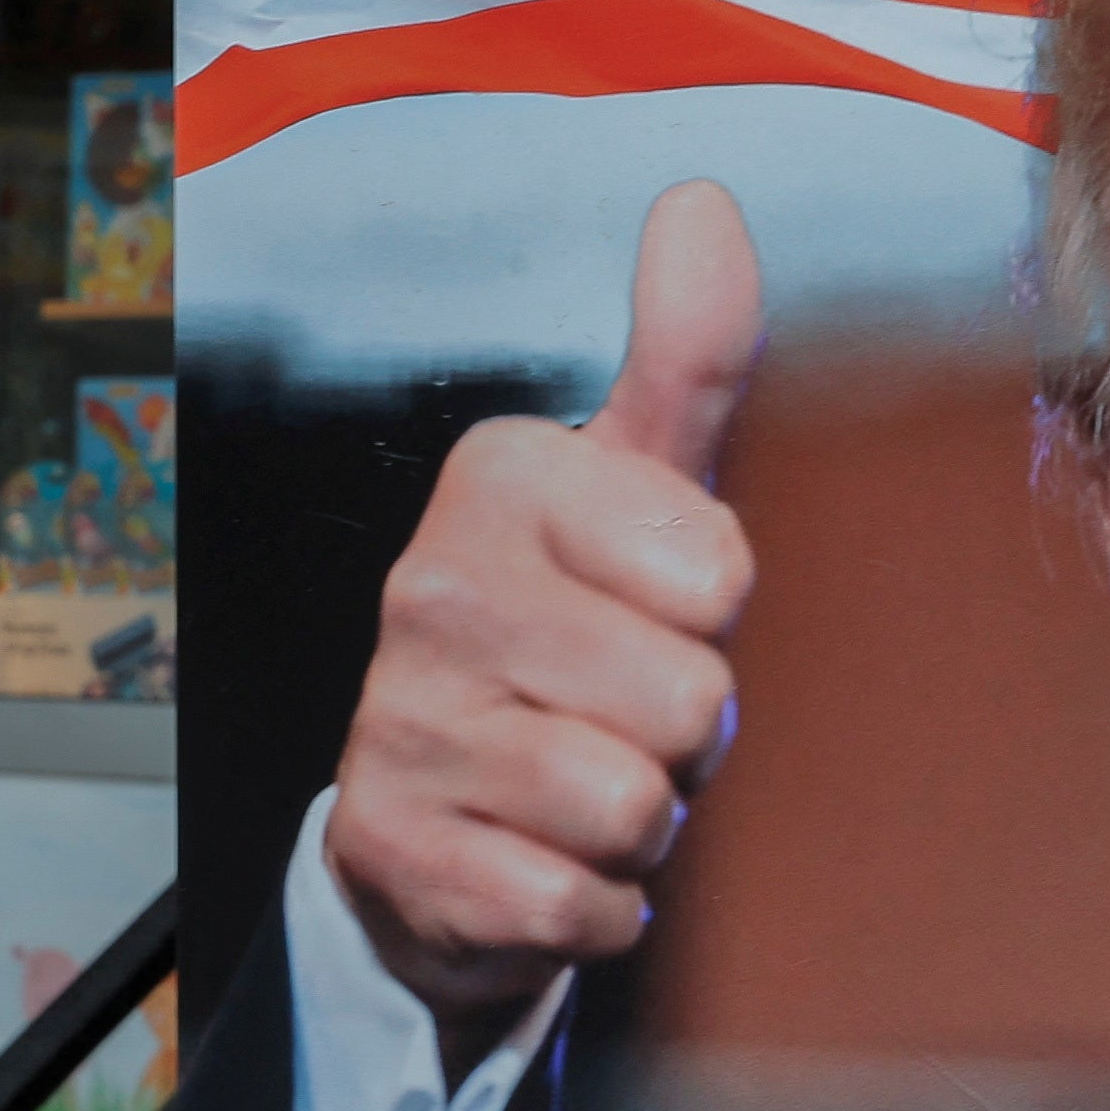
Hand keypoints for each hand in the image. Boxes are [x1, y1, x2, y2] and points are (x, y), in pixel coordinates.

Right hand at [327, 183, 764, 1027]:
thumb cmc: (582, 629)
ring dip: (642, 826)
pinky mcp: (390, 850)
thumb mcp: (648, 489)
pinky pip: (573, 905)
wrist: (448, 815)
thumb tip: (703, 202)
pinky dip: (593, 908)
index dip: (716, 623)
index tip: (657, 615)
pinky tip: (547, 863)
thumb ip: (692, 357)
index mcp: (500, 477)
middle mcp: (429, 586)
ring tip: (586, 788)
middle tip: (625, 717)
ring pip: (629, 807)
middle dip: (686, 737)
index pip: (719, 576)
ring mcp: (399, 721)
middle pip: (686, 701)